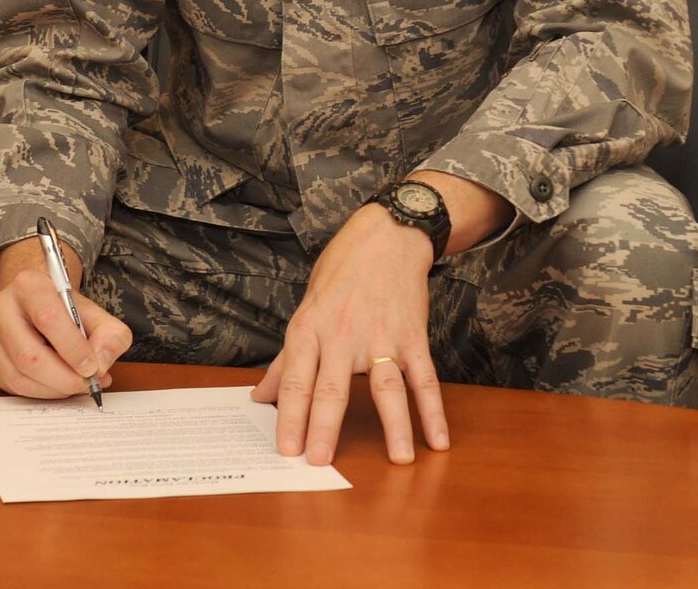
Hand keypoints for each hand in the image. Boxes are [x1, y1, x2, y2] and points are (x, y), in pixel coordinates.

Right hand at [0, 240, 132, 399]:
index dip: (72, 348)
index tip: (92, 368)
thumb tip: (101, 364)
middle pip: (29, 355)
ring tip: (76, 385)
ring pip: (18, 377)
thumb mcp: (98, 315)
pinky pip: (10, 388)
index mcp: (28, 285)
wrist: (38, 306)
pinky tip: (57, 385)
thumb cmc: (67, 312)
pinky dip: (39, 393)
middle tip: (88, 385)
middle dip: (64, 378)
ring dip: (53, 390)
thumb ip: (111, 336)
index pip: (48, 318)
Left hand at [252, 204, 447, 466]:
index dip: (290, 416)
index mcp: (310, 328)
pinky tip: (437, 439)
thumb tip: (259, 397)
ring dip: (395, 425)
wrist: (387, 236)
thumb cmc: (341, 273)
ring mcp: (381, 336)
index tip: (287, 450)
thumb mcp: (305, 309)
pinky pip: (424, 379)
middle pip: (333, 388)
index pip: (296, 380)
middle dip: (325, 427)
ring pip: (387, 387)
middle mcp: (343, 334)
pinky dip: (433, 410)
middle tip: (320, 461)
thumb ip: (286, 360)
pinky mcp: (412, 336)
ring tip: (399, 459)